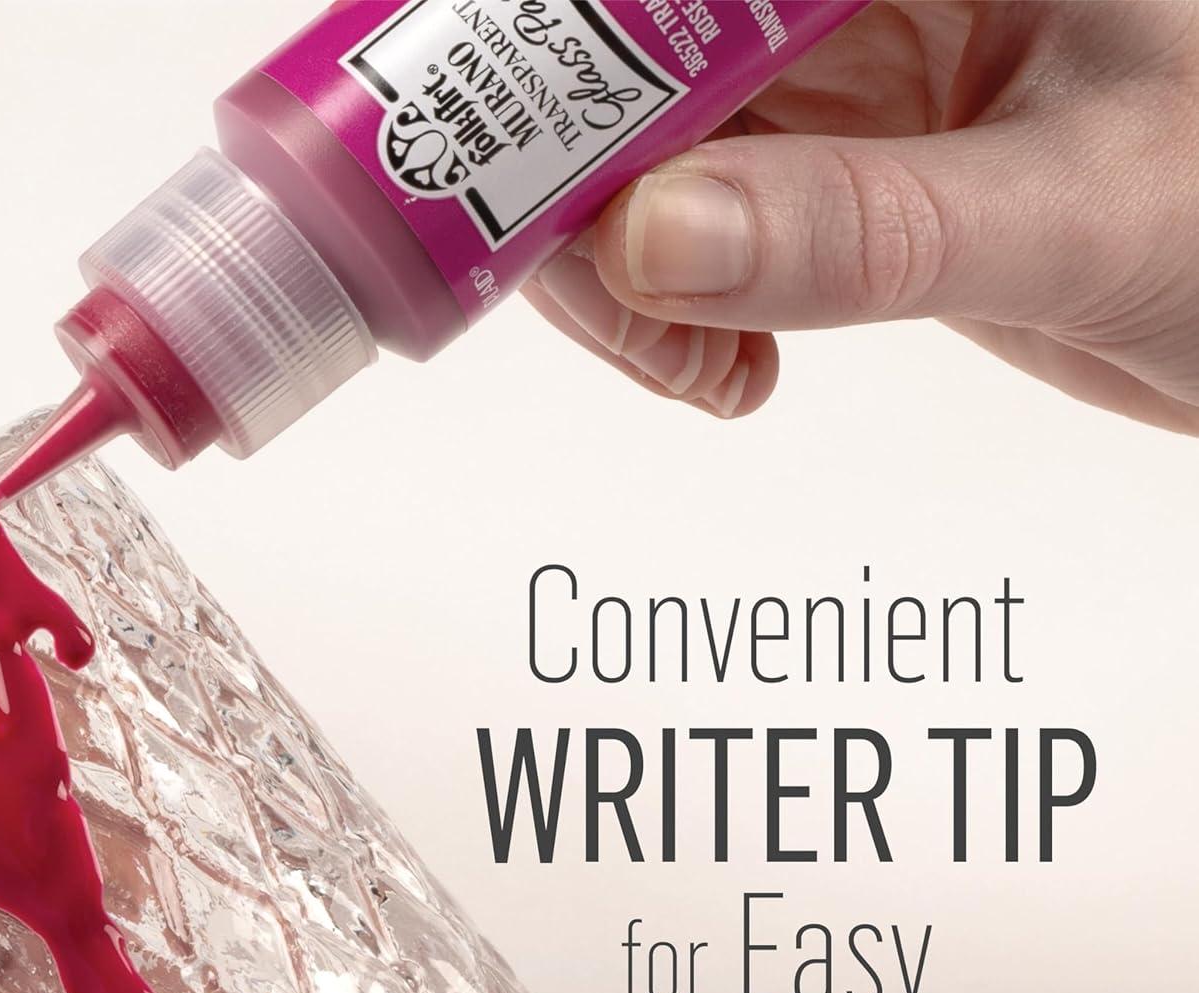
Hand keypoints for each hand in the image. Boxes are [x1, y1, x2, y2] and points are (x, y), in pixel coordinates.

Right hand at [526, 1, 1198, 434]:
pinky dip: (669, 316)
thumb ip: (869, 232)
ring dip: (617, 281)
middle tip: (604, 303)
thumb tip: (650, 243)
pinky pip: (686, 230)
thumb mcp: (1074, 215)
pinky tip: (727, 371)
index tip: (503, 143)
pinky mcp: (822, 167)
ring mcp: (832, 74)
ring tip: (694, 370)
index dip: (571, 37)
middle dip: (580, 188)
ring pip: (641, 153)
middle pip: (628, 52)